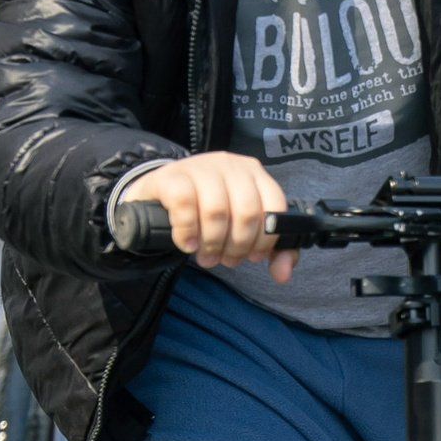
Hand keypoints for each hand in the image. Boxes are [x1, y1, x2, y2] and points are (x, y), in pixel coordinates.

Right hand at [125, 151, 295, 276]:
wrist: (158, 196)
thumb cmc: (204, 211)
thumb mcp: (238, 226)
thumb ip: (268, 249)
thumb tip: (283, 274)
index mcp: (254, 173)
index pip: (275, 206)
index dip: (266, 239)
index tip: (253, 256)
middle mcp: (230, 165)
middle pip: (247, 211)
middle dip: (238, 245)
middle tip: (226, 259)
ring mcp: (200, 167)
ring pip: (217, 210)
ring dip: (212, 242)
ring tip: (206, 255)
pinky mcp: (172, 176)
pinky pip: (185, 204)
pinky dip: (187, 231)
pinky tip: (187, 243)